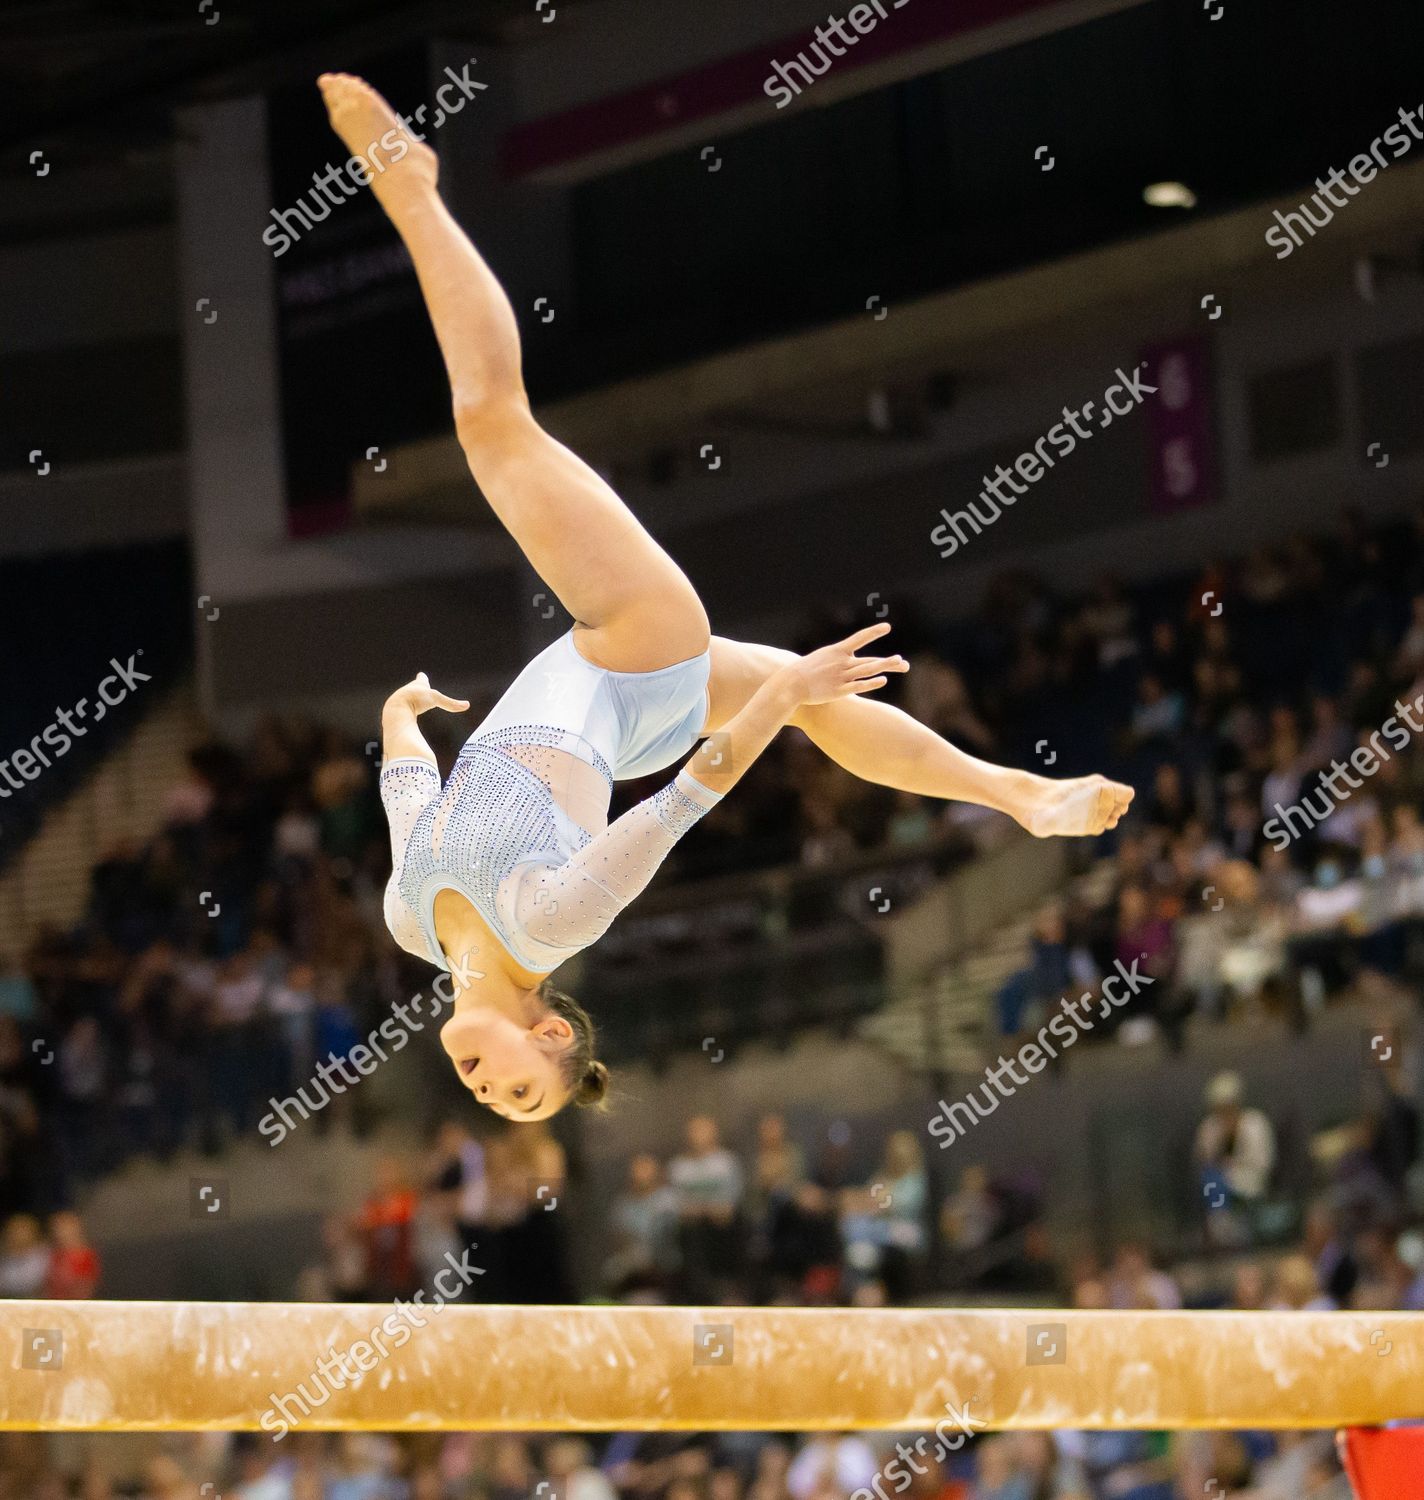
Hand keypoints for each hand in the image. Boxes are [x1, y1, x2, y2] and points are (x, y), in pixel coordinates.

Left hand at [385, 672, 468, 717]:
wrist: (396, 708)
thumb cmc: (415, 700)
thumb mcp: (436, 700)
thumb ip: (451, 704)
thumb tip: (467, 705)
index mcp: (418, 685)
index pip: (421, 680)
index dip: (422, 679)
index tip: (421, 675)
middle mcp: (408, 691)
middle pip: (413, 689)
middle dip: (416, 690)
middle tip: (417, 689)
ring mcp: (400, 701)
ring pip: (406, 701)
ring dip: (409, 702)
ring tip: (410, 704)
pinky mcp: (396, 712)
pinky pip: (402, 712)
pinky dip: (405, 714)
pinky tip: (404, 718)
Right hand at [781, 623, 907, 705]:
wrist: (790, 684)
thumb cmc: (804, 670)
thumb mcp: (821, 658)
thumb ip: (836, 658)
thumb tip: (846, 657)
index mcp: (836, 651)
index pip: (859, 638)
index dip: (873, 632)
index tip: (887, 627)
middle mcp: (841, 662)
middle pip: (869, 659)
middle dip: (888, 662)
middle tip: (902, 662)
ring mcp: (841, 676)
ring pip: (867, 670)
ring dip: (884, 666)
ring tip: (900, 664)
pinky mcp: (838, 691)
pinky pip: (858, 685)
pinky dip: (871, 683)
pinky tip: (883, 680)